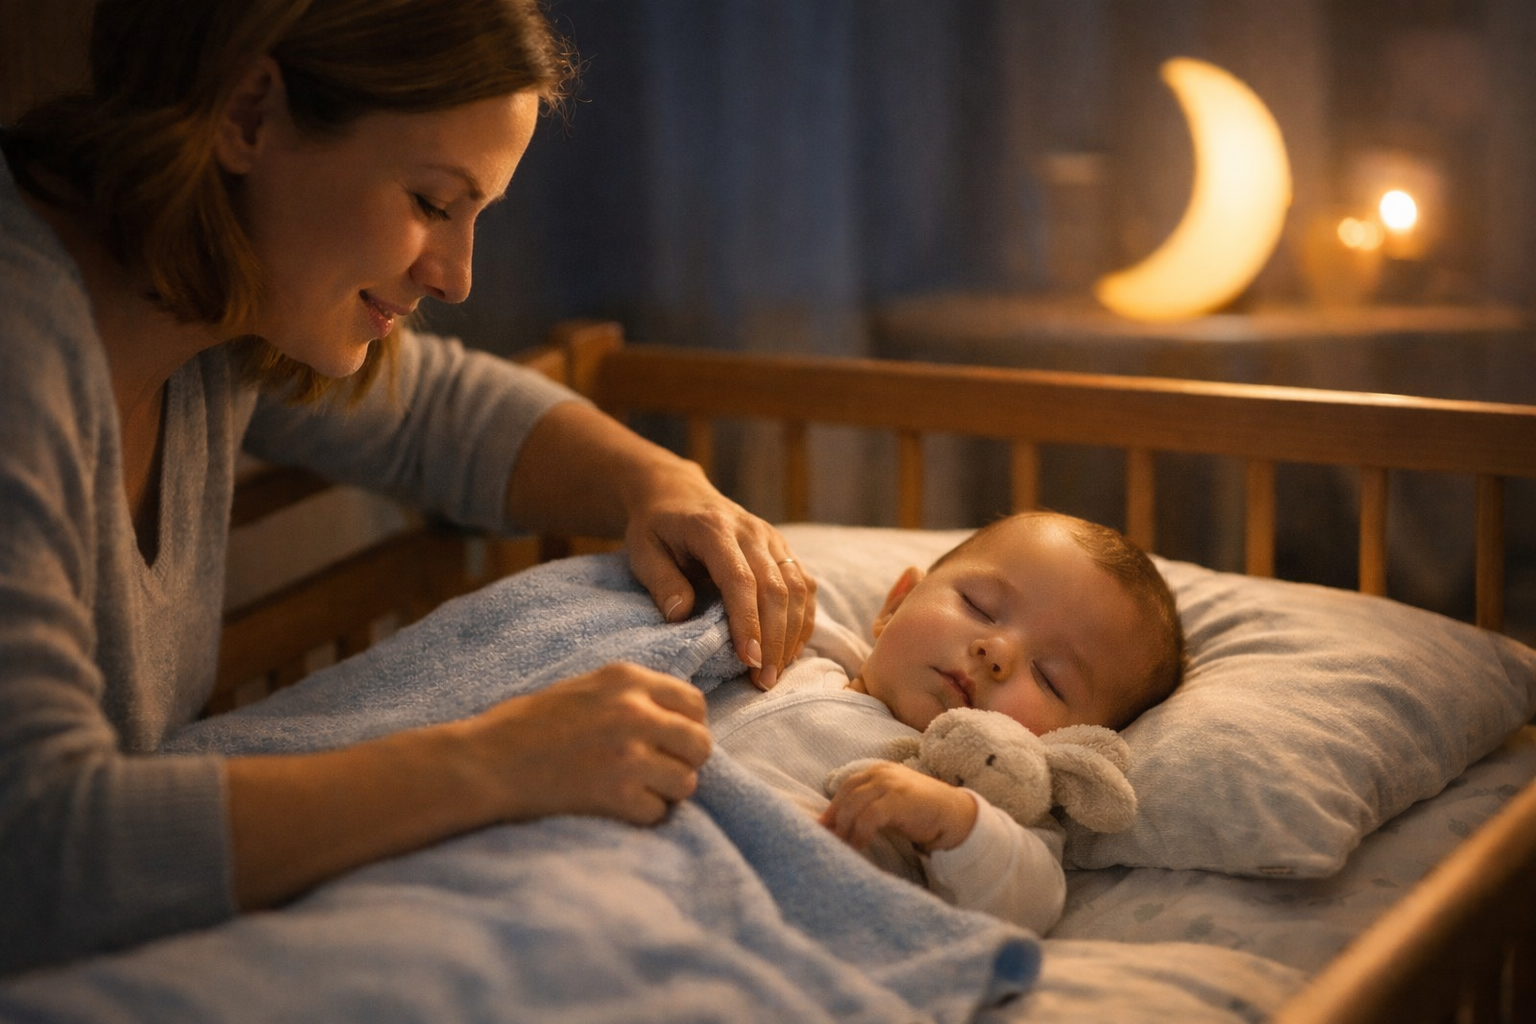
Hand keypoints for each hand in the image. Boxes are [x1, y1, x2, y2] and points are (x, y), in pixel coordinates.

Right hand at [462, 663, 711, 824]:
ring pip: (686, 782)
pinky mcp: (617, 795)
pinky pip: (658, 812)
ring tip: (635, 789)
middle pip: (700, 744)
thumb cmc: (528, 725)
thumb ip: (633, 696)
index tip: (671, 740)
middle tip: (658, 770)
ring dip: (665, 791)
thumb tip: (677, 719)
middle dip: (685, 761)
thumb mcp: (586, 687)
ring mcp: (628, 755)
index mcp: (627, 679)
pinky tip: (615, 806)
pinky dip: (641, 815)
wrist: (486, 762)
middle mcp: (635, 713)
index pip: (694, 703)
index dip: (688, 726)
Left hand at [623, 459, 815, 690]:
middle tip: (763, 682)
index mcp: (714, 529)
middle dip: (774, 639)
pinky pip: (803, 585)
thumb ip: (662, 582)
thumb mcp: (643, 551)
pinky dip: (802, 620)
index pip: (740, 579)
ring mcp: (772, 538)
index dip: (748, 621)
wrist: (678, 493)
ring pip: (796, 588)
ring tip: (776, 673)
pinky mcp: (782, 549)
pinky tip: (790, 650)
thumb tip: (679, 616)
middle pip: (775, 588)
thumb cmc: (657, 528)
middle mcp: (751, 531)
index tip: (749, 660)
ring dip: (791, 634)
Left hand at [819, 762, 977, 852]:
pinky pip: (868, 817)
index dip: (833, 808)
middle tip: (829, 840)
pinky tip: (860, 846)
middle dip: (836, 819)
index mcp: (878, 770)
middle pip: (847, 795)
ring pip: (854, 806)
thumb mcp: (890, 802)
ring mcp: (890, 784)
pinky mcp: (897, 800)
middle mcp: (881, 773)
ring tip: (843, 846)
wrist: (953, 814)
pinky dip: (860, 833)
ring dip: (845, 829)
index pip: (847, 787)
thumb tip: (838, 824)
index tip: (822, 827)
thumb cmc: (919, 812)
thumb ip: (867, 806)